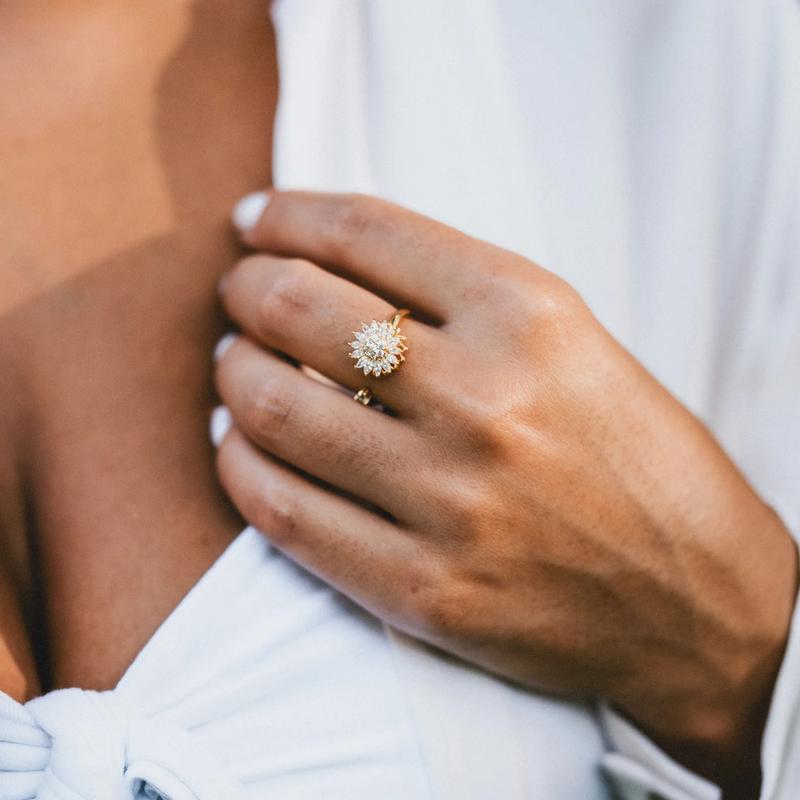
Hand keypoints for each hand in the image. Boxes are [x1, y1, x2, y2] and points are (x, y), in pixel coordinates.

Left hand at [214, 190, 796, 787]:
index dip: (289, 214)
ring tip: (235, 365)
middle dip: (245, 288)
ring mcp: (450, 502)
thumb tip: (329, 269)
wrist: (698, 600)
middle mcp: (485, 400)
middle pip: (299, 309)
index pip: (365, 231)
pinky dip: (238, 466)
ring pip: (272, 408)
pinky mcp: (424, 590)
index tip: (255, 221)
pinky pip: (284, 512)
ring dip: (232, 372)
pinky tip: (238, 446)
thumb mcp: (572, 342)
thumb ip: (458, 299)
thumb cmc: (638, 459)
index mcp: (531, 316)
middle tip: (238, 293)